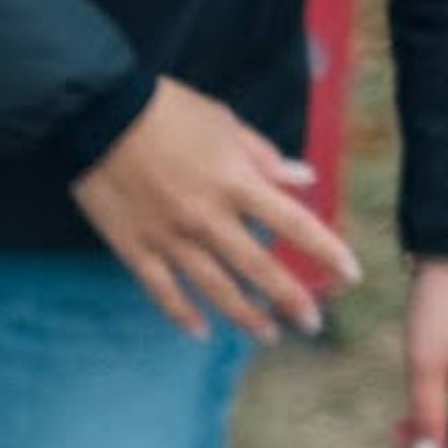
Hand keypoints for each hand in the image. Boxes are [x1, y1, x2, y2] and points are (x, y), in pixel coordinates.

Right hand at [70, 78, 361, 341]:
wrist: (97, 115)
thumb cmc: (166, 111)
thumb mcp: (224, 123)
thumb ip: (265, 157)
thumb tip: (305, 179)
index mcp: (236, 183)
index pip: (295, 225)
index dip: (327, 252)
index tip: (351, 275)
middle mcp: (208, 217)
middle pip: (259, 268)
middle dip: (292, 300)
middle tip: (312, 323)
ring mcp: (170, 237)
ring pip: (215, 288)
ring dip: (246, 317)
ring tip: (269, 335)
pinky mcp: (135, 248)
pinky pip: (163, 291)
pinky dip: (183, 314)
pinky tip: (201, 331)